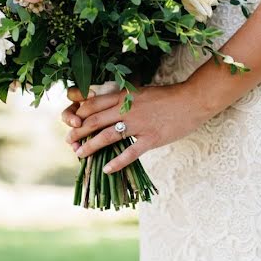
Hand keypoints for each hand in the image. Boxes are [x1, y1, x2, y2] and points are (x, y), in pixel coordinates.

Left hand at [61, 81, 212, 173]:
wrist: (192, 100)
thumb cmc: (168, 96)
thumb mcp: (142, 92)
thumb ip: (125, 99)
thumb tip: (109, 108)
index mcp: (124, 96)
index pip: (94, 105)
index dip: (79, 115)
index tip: (72, 124)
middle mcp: (128, 109)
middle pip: (95, 121)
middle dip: (78, 133)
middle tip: (69, 142)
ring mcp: (139, 125)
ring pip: (107, 136)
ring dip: (90, 147)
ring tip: (79, 155)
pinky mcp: (151, 139)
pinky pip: (130, 152)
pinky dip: (117, 162)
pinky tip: (107, 169)